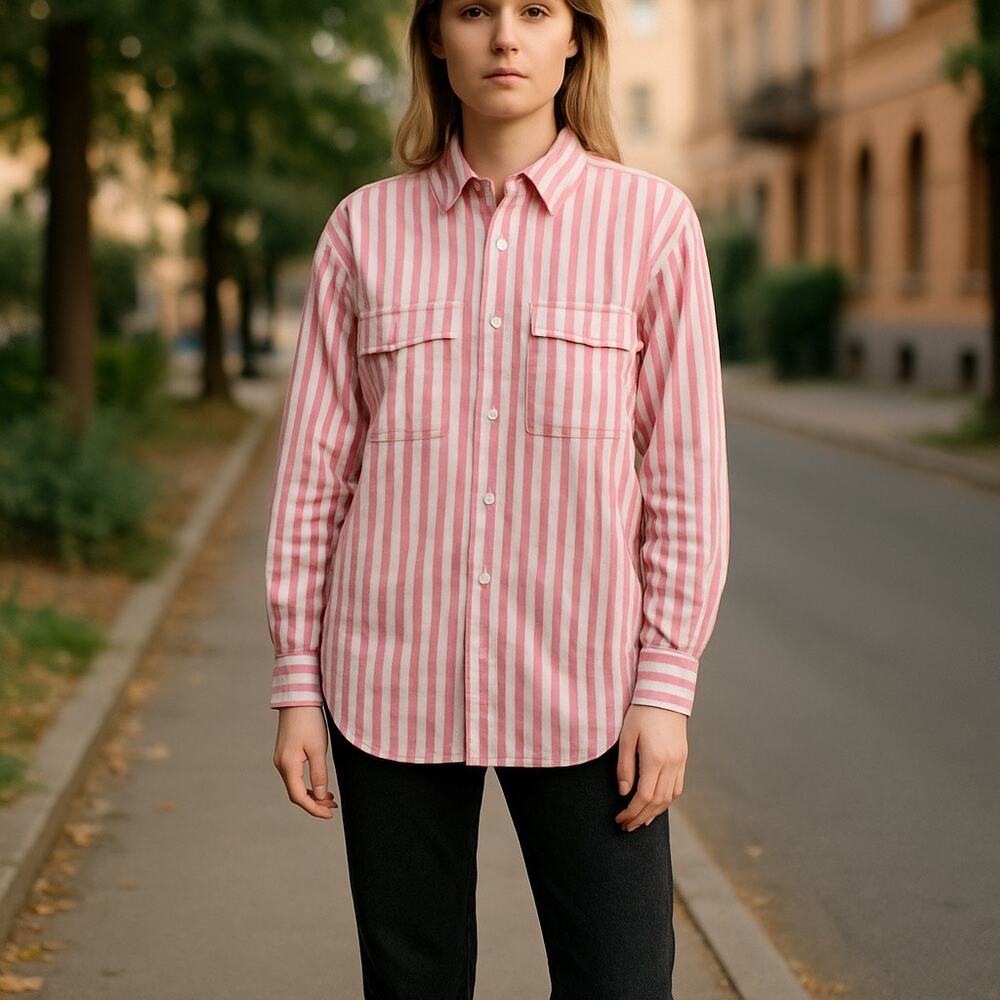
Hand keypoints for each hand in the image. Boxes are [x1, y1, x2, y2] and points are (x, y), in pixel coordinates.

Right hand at [273, 706, 338, 818]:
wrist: (298, 698)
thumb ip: (319, 773)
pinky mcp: (285, 753)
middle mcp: (281, 764)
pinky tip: (318, 783)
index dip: (314, 809)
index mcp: (288, 765)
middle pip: (296, 793)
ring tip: (329, 798)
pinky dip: (307, 783)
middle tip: (333, 807)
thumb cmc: (309, 720)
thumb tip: (320, 796)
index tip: (330, 814)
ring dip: (311, 794)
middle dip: (314, 803)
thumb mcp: (318, 748)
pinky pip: (295, 775)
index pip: (299, 797)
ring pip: (295, 785)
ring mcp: (281, 759)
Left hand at [615, 705, 687, 831]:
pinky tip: (656, 805)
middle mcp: (671, 763)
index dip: (631, 811)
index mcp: (655, 758)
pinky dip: (666, 801)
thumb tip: (623, 792)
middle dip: (641, 817)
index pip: (644, 796)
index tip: (620, 818)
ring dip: (655, 812)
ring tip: (640, 821)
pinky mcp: (683, 758)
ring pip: (670, 797)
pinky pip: (677, 787)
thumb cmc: (641, 713)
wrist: (664, 695)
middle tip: (626, 826)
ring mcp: (680, 762)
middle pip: (657, 801)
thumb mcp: (626, 737)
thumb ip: (624, 766)